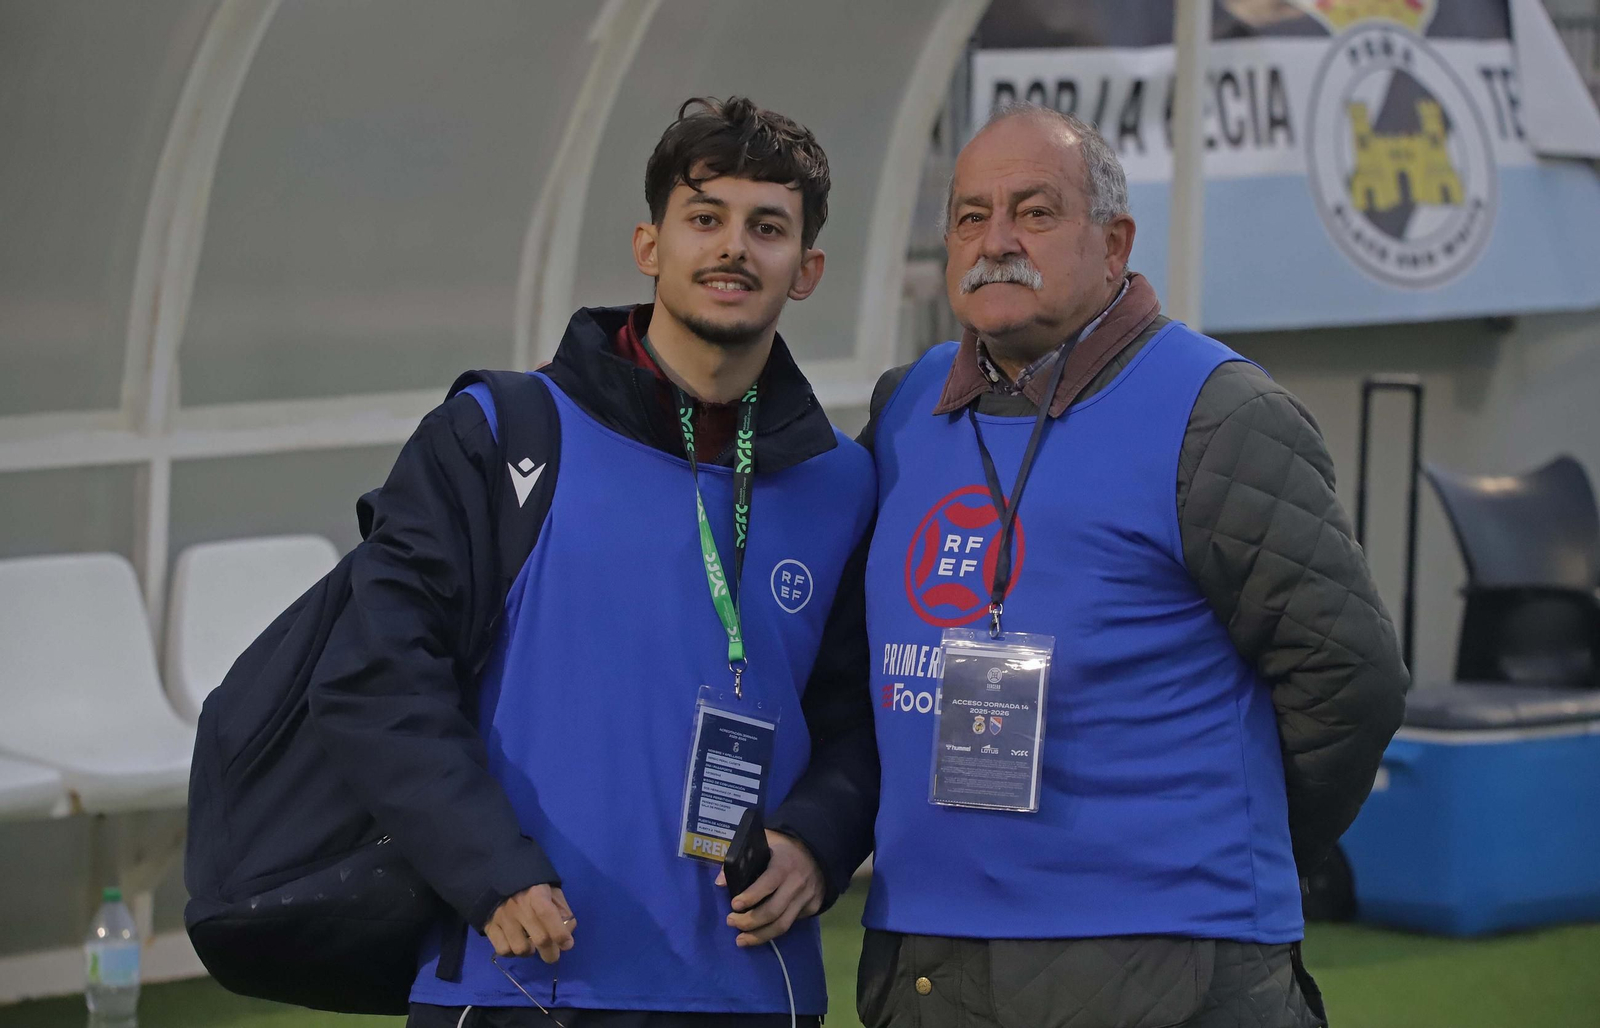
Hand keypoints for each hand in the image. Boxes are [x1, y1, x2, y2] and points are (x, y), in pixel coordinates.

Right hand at [484, 884, 575, 962]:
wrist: (498, 876)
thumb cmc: (531, 886)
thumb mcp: (551, 890)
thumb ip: (562, 910)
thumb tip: (568, 930)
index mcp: (536, 893)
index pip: (548, 914)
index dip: (560, 933)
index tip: (567, 944)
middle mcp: (518, 906)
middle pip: (539, 939)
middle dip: (551, 954)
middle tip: (552, 954)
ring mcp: (502, 917)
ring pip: (520, 949)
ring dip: (529, 952)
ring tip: (530, 944)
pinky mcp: (489, 926)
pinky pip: (503, 950)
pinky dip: (512, 952)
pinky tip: (515, 944)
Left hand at [717, 831, 823, 947]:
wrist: (818, 851)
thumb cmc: (784, 848)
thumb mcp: (765, 843)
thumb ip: (741, 859)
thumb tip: (720, 882)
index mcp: (784, 865)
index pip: (767, 884)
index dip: (750, 897)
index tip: (733, 905)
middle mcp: (797, 883)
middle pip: (772, 911)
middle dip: (749, 921)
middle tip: (731, 922)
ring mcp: (807, 898)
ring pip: (782, 925)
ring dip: (759, 936)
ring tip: (741, 940)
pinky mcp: (812, 908)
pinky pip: (791, 923)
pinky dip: (773, 931)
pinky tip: (760, 932)